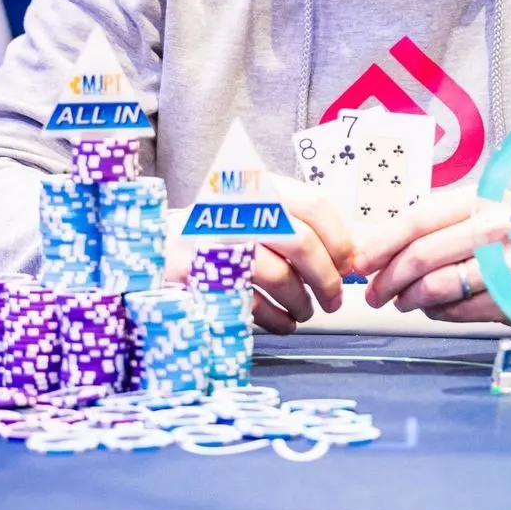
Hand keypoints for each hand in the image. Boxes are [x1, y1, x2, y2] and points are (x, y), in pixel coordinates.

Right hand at [164, 177, 354, 333]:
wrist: (162, 243)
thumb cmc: (224, 232)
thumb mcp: (260, 211)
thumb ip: (299, 225)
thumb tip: (348, 260)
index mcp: (259, 187)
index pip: (313, 204)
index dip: (338, 239)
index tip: (348, 264)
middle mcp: (238, 209)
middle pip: (300, 243)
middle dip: (325, 278)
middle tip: (334, 298)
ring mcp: (217, 241)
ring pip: (278, 276)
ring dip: (302, 302)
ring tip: (305, 311)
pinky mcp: (199, 275)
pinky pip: (251, 303)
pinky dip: (276, 319)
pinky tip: (284, 322)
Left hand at [354, 190, 510, 327]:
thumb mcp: (491, 207)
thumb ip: (444, 221)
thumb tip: (387, 243)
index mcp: (483, 201)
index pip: (418, 221)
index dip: (381, 242)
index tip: (360, 259)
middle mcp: (493, 231)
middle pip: (421, 257)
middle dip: (387, 278)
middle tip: (373, 292)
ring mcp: (504, 269)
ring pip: (437, 288)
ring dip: (408, 299)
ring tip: (399, 301)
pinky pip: (458, 311)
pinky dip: (437, 313)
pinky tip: (432, 308)